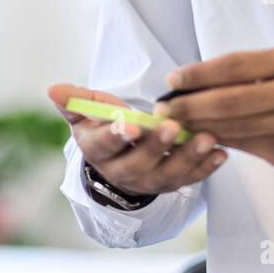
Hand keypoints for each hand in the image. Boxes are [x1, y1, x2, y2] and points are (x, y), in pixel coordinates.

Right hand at [47, 83, 227, 196]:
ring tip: (207, 139)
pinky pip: (189, 179)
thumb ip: (75, 100)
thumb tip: (52, 88)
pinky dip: (206, 168)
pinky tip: (220, 153)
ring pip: (168, 175)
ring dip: (189, 158)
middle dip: (157, 147)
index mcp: (98, 150)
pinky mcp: (171, 184)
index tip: (131, 124)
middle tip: (173, 127)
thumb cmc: (104, 125)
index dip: (117, 135)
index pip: (105, 145)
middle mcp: (121, 172)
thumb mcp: (87, 112)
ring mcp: (148, 181)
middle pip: (139, 164)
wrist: (119, 157)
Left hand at [152, 45, 273, 172]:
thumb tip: (193, 81)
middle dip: (190, 106)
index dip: (199, 74)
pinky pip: (241, 145)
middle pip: (229, 101)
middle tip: (164, 109)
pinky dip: (216, 139)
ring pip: (232, 127)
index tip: (173, 79)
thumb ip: (247, 69)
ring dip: (197, 126)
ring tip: (174, 124)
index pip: (234, 66)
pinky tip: (197, 136)